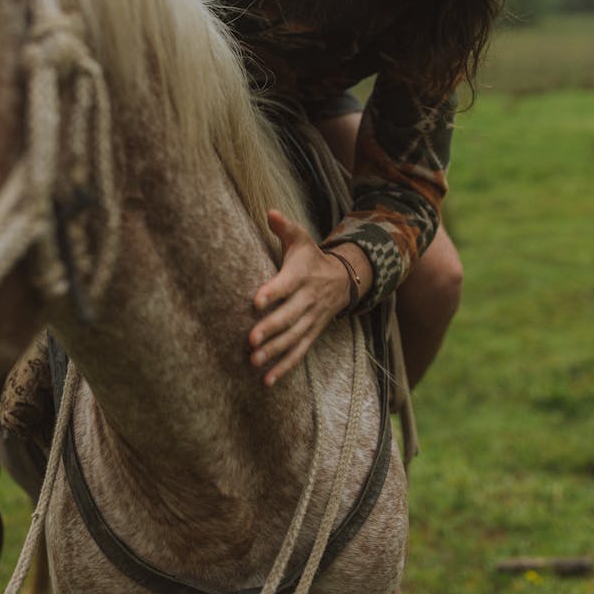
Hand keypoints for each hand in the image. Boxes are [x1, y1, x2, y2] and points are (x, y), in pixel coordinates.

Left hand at [249, 209, 363, 386]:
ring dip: (275, 352)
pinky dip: (285, 368)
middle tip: (250, 340)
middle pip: (289, 317)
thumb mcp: (301, 239)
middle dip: (271, 329)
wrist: (343, 279)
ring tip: (254, 362)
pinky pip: (299, 353)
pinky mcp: (311, 334)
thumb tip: (270, 212)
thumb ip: (284, 227)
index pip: (286, 284)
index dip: (272, 292)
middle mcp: (308, 300)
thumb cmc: (310, 258)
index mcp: (301, 276)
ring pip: (293, 338)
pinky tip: (267, 382)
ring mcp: (311, 320)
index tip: (255, 300)